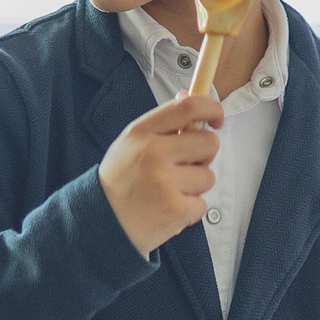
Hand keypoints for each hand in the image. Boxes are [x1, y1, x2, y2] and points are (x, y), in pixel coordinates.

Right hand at [99, 93, 223, 256]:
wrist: (102, 221)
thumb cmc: (122, 180)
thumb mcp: (131, 143)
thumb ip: (162, 124)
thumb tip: (191, 97)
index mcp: (142, 132)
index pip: (188, 107)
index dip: (211, 108)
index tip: (217, 118)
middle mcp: (152, 153)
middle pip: (209, 143)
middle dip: (204, 157)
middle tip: (184, 167)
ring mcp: (164, 182)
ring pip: (208, 176)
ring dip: (194, 187)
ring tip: (169, 192)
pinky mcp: (175, 209)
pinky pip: (202, 204)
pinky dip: (189, 210)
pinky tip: (167, 209)